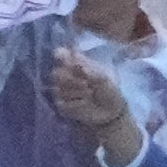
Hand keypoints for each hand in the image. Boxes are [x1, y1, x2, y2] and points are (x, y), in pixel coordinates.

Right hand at [44, 41, 138, 158]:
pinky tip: (85, 103)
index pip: (60, 54)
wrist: (110, 112)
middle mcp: (66, 76)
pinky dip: (75, 104)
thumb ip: (88, 67)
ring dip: (76, 92)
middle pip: (56, 73)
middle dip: (71, 80)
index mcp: (76, 64)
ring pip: (58, 89)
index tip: (70, 62)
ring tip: (90, 94)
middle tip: (87, 84)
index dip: (61, 56)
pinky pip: (61, 103)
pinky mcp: (62, 105)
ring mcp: (62, 91)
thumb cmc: (108, 90)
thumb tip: (75, 56)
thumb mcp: (103, 77)